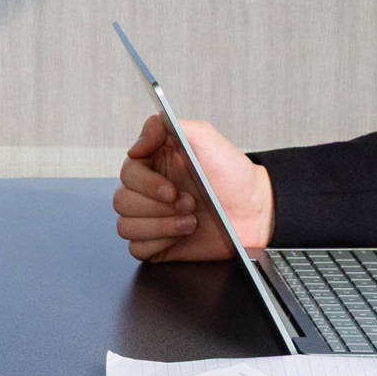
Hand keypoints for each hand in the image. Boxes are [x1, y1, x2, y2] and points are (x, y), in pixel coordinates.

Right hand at [111, 111, 271, 262]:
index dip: (146, 184)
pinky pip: (136, 249)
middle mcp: (148, 191)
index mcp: (154, 164)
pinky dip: (158, 243)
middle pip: (121, 201)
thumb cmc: (232, 174)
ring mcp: (151, 218)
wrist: (255, 211)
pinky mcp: (157, 244)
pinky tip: (182, 236)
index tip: (171, 190)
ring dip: (160, 226)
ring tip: (191, 222)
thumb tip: (134, 146)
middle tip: (190, 204)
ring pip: (126, 226)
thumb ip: (165, 127)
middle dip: (158, 208)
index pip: (127, 172)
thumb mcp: (204, 137)